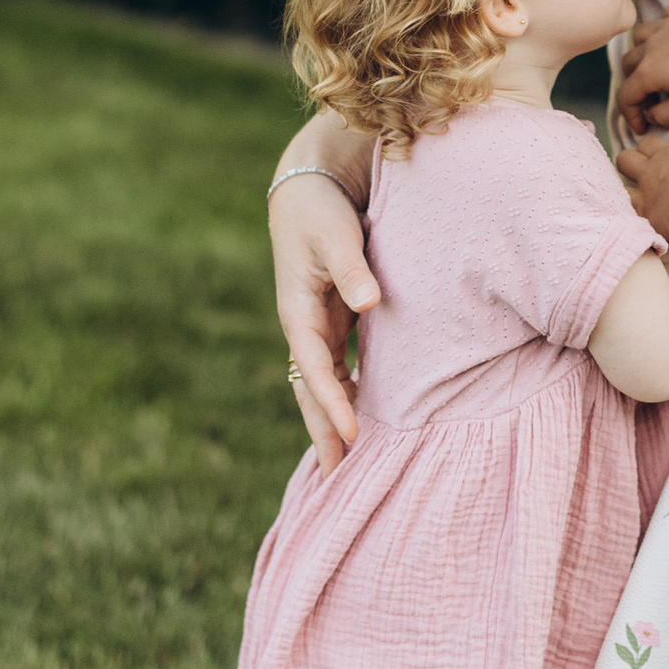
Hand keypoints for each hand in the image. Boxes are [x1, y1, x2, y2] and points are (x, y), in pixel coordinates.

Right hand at [270, 172, 379, 471]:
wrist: (308, 188)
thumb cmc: (321, 210)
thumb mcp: (335, 234)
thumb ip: (351, 268)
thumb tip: (370, 303)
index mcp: (297, 309)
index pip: (314, 367)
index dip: (332, 403)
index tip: (352, 435)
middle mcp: (303, 325)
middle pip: (310, 389)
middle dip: (322, 432)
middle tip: (337, 480)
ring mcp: (316, 325)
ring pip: (321, 384)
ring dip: (331, 422)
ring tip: (347, 467)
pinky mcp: (332, 320)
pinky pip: (335, 369)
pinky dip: (344, 397)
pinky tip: (362, 423)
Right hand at [616, 2, 668, 134]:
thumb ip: (664, 116)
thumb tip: (650, 115)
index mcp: (649, 70)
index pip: (625, 96)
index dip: (630, 116)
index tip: (642, 127)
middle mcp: (650, 45)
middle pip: (627, 66)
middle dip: (634, 86)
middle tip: (652, 100)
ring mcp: (664, 26)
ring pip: (638, 38)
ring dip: (640, 54)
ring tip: (656, 67)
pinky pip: (661, 19)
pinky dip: (661, 30)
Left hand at [617, 98, 668, 243]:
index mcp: (666, 155)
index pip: (647, 146)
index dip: (647, 149)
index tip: (649, 154)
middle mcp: (650, 171)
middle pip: (626, 160)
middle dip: (627, 164)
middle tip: (633, 175)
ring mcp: (644, 194)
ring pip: (619, 188)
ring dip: (619, 193)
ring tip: (624, 201)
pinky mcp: (643, 215)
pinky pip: (623, 214)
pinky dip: (623, 217)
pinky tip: (623, 224)